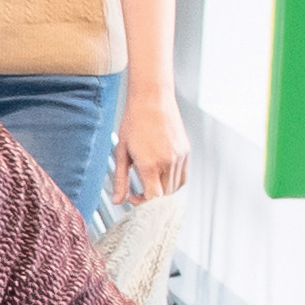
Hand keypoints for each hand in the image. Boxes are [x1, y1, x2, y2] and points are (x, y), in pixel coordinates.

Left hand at [111, 88, 192, 207]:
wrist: (153, 99)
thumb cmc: (134, 122)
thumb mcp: (121, 152)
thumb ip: (120, 180)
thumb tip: (118, 201)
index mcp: (150, 164)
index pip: (154, 198)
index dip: (144, 205)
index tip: (134, 199)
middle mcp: (168, 162)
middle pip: (164, 196)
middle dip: (151, 199)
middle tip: (138, 193)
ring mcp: (179, 157)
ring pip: (175, 188)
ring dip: (162, 191)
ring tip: (148, 181)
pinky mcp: (186, 152)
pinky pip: (182, 177)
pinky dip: (173, 183)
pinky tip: (161, 176)